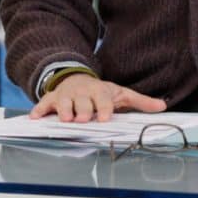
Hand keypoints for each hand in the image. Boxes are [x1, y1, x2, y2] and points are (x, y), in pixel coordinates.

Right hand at [29, 73, 166, 122]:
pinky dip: (39, 111)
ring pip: (64, 103)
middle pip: (82, 102)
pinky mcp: (52, 99)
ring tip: (65, 120)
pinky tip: (34, 118)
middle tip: (83, 119)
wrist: (75, 77)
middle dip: (82, 110)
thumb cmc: (100, 91)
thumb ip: (140, 101)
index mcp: (99, 92)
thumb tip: (163, 106)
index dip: (104, 108)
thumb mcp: (120, 93)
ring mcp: (66, 95)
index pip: (103, 100)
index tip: (105, 118)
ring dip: (64, 111)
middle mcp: (82, 93)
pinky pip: (44, 104)